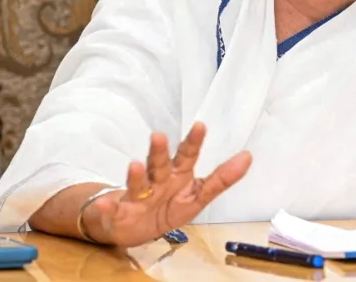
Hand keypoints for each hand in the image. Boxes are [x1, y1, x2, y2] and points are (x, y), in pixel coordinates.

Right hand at [85, 122, 251, 246]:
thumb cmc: (168, 206)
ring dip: (135, 175)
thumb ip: (222, 178)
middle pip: (158, 164)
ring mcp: (136, 195)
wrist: (134, 228)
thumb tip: (248, 157)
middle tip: (158, 136)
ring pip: (136, 183)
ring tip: (135, 165)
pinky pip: (112, 210)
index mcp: (176, 174)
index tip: (201, 126)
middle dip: (158, 151)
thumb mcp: (198, 195)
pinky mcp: (119, 212)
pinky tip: (106, 204)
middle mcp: (156, 180)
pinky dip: (108, 207)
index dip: (193, 142)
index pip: (186, 155)